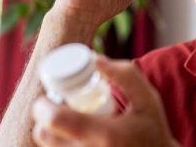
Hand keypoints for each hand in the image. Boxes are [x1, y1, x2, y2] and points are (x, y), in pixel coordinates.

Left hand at [31, 56, 177, 146]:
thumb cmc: (152, 129)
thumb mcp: (147, 98)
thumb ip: (125, 75)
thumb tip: (94, 58)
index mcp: (105, 134)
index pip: (54, 120)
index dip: (43, 105)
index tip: (50, 95)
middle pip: (43, 134)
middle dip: (43, 117)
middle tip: (58, 105)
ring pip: (47, 146)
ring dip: (51, 131)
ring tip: (67, 120)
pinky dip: (59, 142)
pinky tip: (74, 134)